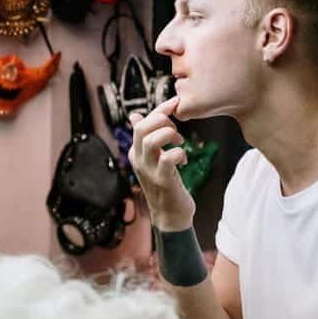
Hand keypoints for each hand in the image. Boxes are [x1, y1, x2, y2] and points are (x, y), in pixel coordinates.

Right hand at [128, 96, 194, 230]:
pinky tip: (184, 160)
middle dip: (163, 120)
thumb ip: (145, 138)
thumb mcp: (151, 159)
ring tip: (179, 142)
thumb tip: (134, 116)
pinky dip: (180, 153)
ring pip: (151, 140)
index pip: (141, 122)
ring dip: (170, 135)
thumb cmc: (164, 185)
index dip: (160, 110)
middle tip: (177, 130)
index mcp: (135, 152)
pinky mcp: (162, 180)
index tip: (176, 102)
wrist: (170, 216)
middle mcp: (138, 159)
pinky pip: (168, 158)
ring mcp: (149, 170)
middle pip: (142, 128)